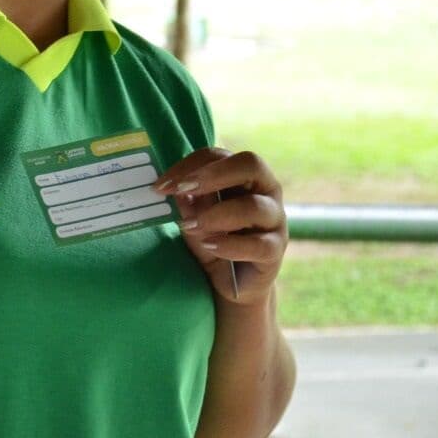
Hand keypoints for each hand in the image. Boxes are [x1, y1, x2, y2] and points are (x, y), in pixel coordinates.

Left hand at [154, 147, 287, 305]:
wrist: (231, 282)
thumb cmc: (212, 240)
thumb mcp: (193, 220)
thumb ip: (188, 205)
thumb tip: (179, 190)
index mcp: (242, 175)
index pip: (218, 156)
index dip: (189, 165)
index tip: (161, 186)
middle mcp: (264, 191)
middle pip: (251, 164)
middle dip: (212, 175)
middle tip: (182, 190)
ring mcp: (275, 219)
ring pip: (254, 206)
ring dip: (216, 215)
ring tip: (190, 226)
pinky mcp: (276, 250)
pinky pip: (259, 244)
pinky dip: (230, 245)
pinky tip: (209, 246)